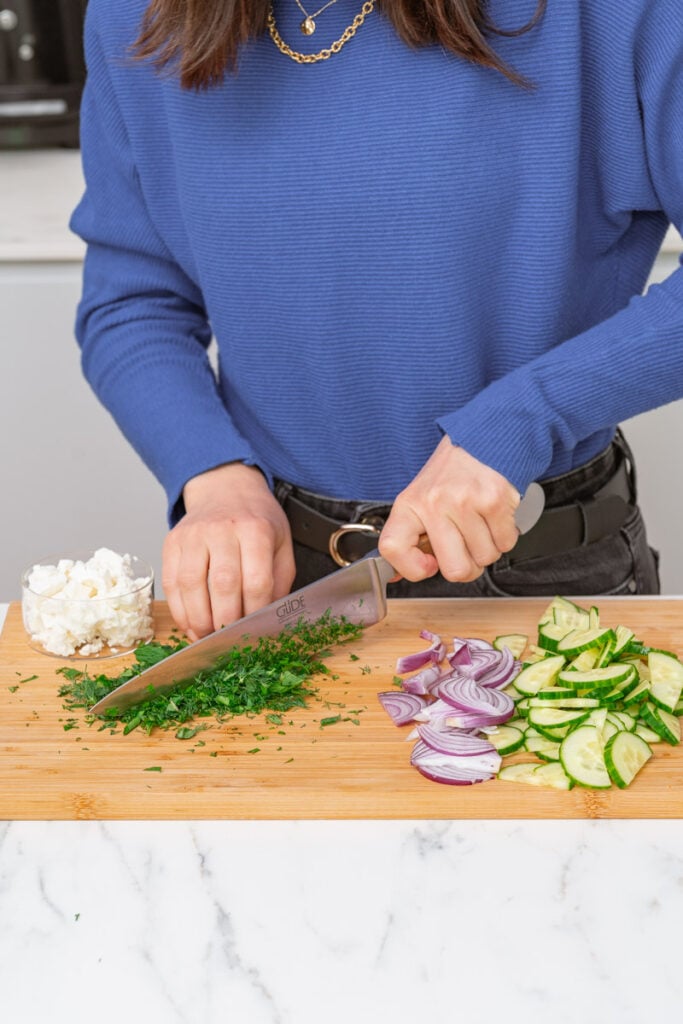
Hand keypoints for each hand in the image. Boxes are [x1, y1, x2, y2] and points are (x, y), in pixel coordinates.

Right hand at [162, 463, 295, 639]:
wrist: (225, 489)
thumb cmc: (256, 521)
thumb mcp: (281, 543)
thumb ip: (279, 580)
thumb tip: (268, 617)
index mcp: (255, 530)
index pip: (256, 580)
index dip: (255, 611)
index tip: (255, 629)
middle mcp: (222, 529)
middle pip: (222, 584)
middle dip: (225, 620)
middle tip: (229, 641)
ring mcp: (193, 535)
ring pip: (191, 585)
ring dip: (198, 619)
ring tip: (207, 638)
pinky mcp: (172, 542)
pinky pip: (171, 582)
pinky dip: (179, 609)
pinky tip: (190, 624)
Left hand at [378, 437, 520, 582]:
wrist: (480, 441)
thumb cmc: (449, 477)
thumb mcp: (418, 501)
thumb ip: (410, 539)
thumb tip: (396, 576)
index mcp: (409, 505)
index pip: (392, 548)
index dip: (412, 568)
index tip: (428, 565)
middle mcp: (434, 503)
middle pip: (455, 570)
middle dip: (467, 566)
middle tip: (465, 546)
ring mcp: (465, 502)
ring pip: (485, 558)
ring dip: (487, 548)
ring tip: (479, 524)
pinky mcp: (494, 500)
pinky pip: (506, 543)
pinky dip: (504, 536)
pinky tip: (493, 517)